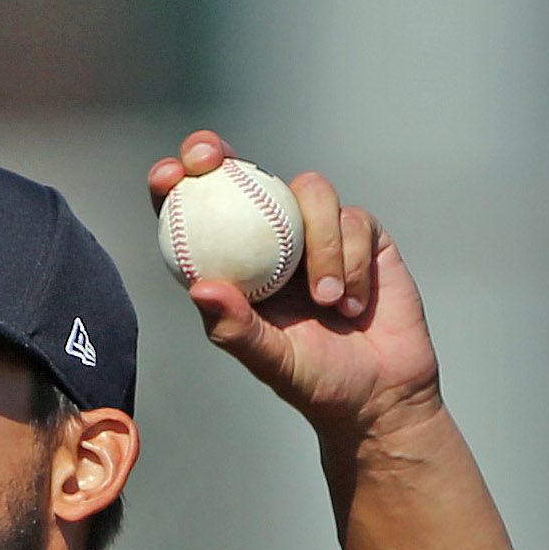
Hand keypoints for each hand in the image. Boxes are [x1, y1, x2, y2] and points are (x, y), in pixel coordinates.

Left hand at [147, 130, 443, 440]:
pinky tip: (352, 304)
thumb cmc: (315, 380)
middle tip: (211, 160)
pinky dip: (351, 262)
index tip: (168, 177)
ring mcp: (320, 231)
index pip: (198, 213)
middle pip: (244, 173)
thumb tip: (200, 287)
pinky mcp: (363, 234)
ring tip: (326, 302)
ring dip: (320, 243)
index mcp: (236, 264)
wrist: (380, 393)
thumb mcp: (269, 360)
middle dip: (219, 155)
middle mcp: (274, 238)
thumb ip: (236, 327)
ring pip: (310, 190)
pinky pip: (354, 220)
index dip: (177, 183)